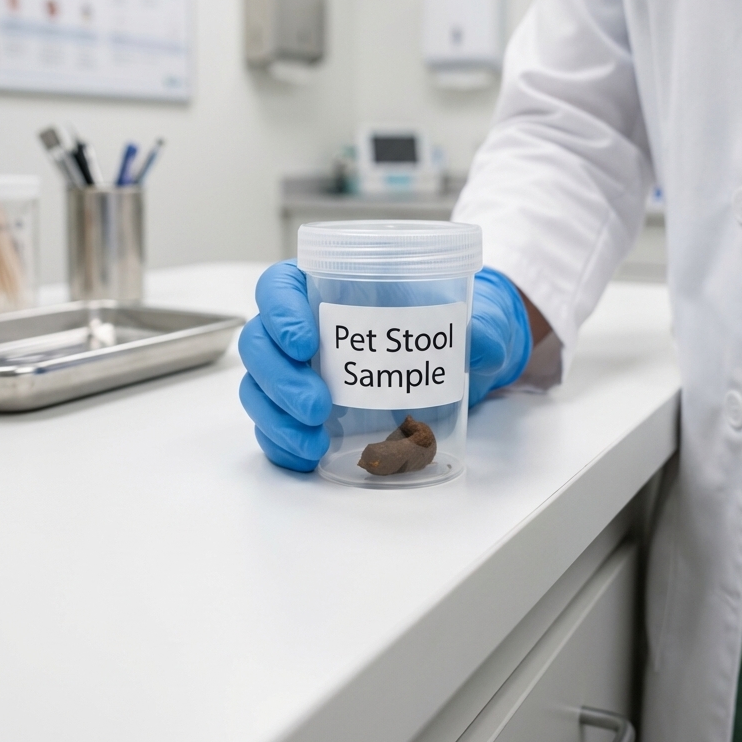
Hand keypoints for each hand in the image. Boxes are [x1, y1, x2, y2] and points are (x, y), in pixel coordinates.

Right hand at [239, 261, 533, 471]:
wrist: (464, 366)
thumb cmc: (454, 325)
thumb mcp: (477, 318)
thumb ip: (482, 326)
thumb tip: (480, 338)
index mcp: (329, 285)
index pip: (280, 286)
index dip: (280, 310)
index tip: (304, 341)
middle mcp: (303, 327)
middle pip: (260, 343)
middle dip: (279, 377)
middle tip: (319, 405)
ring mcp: (298, 372)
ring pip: (258, 388)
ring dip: (276, 416)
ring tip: (314, 440)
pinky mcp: (303, 412)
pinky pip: (273, 427)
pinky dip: (282, 444)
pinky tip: (307, 456)